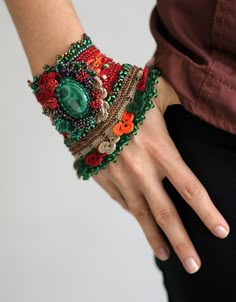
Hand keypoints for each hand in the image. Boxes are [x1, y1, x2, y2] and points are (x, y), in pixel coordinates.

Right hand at [93, 76, 229, 273]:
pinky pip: (122, 202)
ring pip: (141, 215)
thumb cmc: (122, 94)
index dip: (207, 212)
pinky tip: (141, 221)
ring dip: (154, 238)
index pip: (190, 188)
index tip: (220, 231)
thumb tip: (193, 97)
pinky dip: (134, 213)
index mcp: (160, 149)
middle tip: (195, 265)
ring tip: (166, 255)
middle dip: (182, 242)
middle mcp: (141, 169)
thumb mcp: (156, 94)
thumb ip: (178, 100)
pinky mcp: (103, 179)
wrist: (82, 100)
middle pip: (166, 213)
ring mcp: (120, 178)